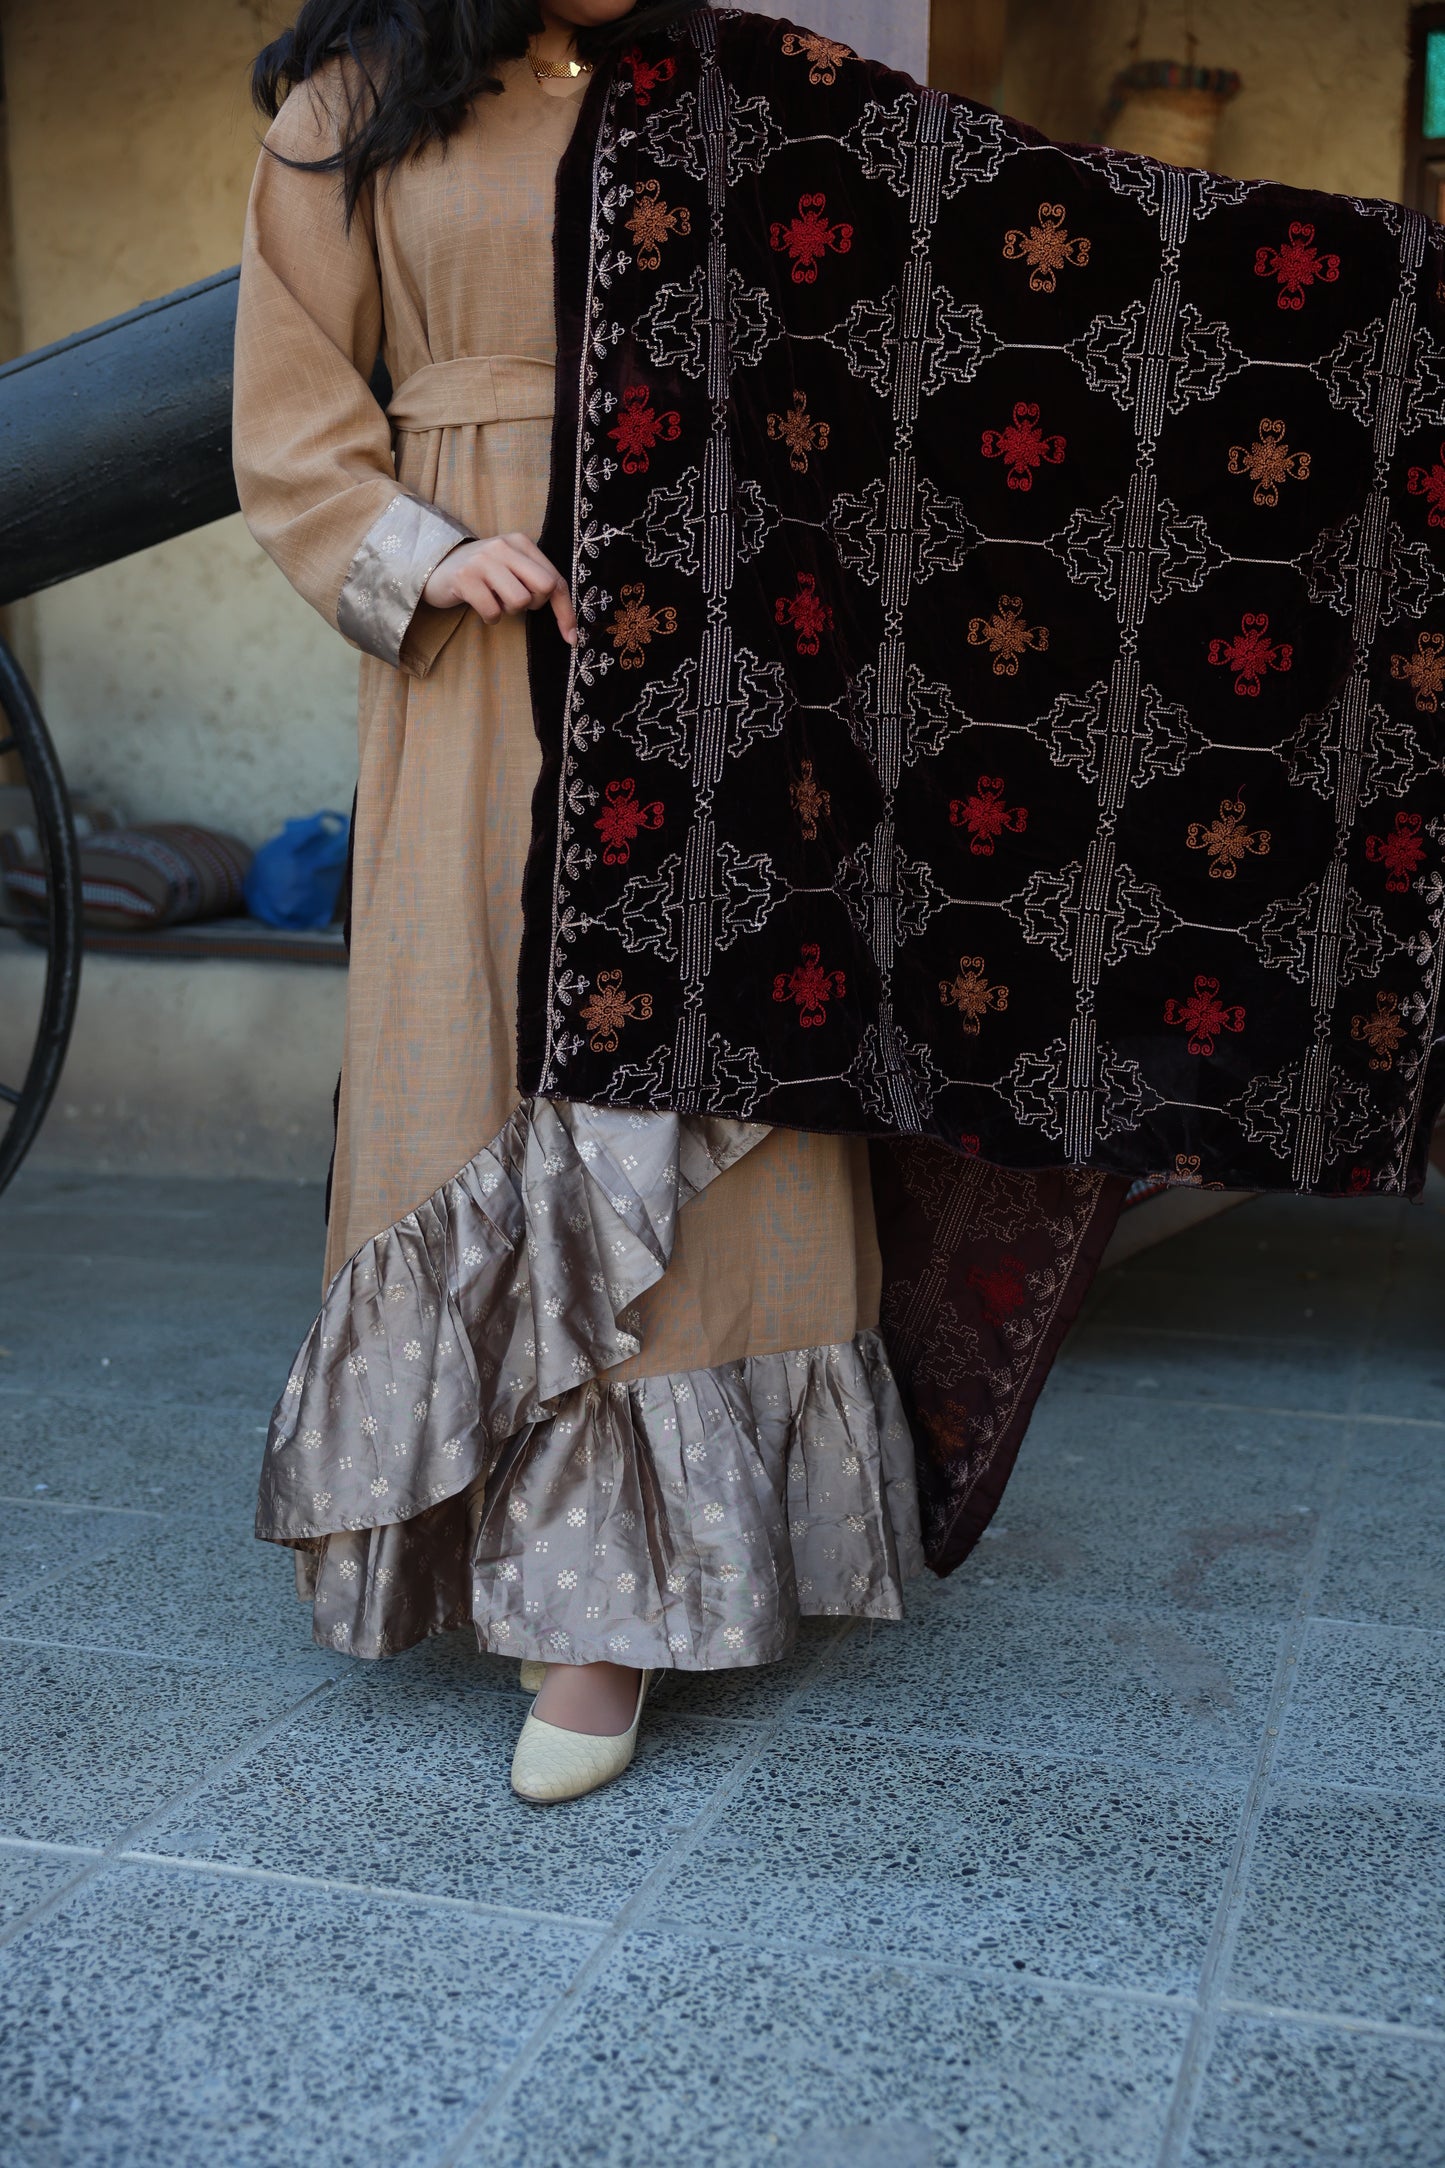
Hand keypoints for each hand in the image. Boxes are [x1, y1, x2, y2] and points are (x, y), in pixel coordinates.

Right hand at [424, 532, 577, 644]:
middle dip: (535, 605)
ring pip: (519, 601)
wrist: (437, 568)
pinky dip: (490, 617)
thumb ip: (536, 581)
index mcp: (520, 542)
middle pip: (544, 587)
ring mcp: (483, 561)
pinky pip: (493, 612)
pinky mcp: (465, 578)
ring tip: (494, 599)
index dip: (566, 612)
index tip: (571, 637)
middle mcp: (503, 546)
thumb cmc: (482, 575)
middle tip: (515, 602)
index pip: (555, 579)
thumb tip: (569, 625)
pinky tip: (480, 605)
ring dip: (509, 611)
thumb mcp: (511, 568)